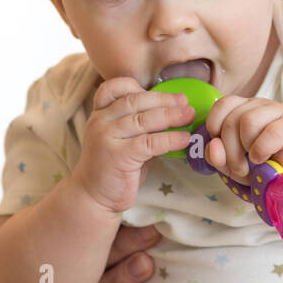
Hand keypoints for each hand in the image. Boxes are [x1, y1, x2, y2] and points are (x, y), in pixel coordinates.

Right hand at [72, 76, 197, 214]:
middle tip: (185, 102)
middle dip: (164, 100)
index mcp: (99, 114)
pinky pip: (149, 142)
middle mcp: (100, 122)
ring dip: (171, 116)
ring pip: (144, 120)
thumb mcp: (122, 139)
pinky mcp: (118, 156)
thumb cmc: (113, 168)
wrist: (93, 197)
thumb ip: (138, 124)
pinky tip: (184, 139)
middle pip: (135, 101)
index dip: (136, 85)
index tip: (160, 89)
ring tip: (190, 116)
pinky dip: (170, 139)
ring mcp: (106, 138)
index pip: (113, 88)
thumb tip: (174, 112)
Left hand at [202, 95, 282, 184]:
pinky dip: (261, 150)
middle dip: (229, 150)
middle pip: (231, 119)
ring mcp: (278, 112)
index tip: (222, 149)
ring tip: (253, 163)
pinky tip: (264, 159)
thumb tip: (213, 146)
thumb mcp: (234, 165)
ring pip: (248, 121)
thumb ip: (217, 157)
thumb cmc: (266, 166)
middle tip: (239, 168)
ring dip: (245, 150)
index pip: (222, 105)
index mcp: (244, 109)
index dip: (215, 128)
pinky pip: (270, 132)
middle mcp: (259, 106)